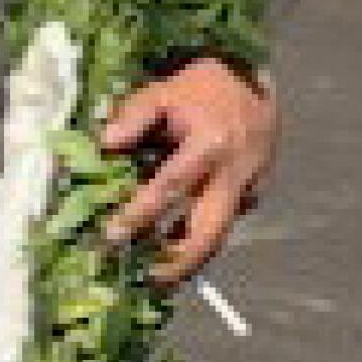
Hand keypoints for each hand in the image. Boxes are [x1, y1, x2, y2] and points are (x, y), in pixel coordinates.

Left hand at [100, 58, 276, 286]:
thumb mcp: (164, 91)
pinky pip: (227, 221)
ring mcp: (250, 187)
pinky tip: (177, 241)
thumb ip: (134, 115)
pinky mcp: (256, 193)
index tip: (113, 236)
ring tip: (159, 273)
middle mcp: (233, 173)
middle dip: (179, 264)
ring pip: (220, 235)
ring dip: (190, 257)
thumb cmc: (202, 87)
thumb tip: (105, 142)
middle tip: (149, 281)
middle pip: (209, 233)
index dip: (139, 215)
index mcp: (210, 145)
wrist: (253, 80)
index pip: (169, 189)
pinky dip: (202, 234)